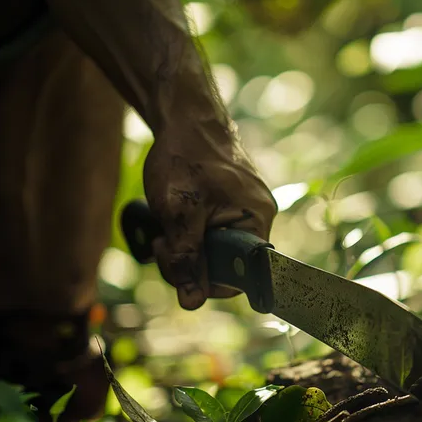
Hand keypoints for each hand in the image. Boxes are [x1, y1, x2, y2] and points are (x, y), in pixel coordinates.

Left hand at [143, 129, 276, 309]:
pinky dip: (191, 231)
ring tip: (164, 227)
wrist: (185, 118)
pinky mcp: (233, 204)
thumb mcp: (178, 213)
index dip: (206, 279)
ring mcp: (246, 210)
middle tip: (161, 242)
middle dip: (189, 261)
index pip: (240, 276)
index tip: (178, 261)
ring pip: (215, 250)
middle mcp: (259, 217)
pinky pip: (214, 233)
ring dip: (186, 246)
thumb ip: (186, 258)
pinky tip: (175, 217)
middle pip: (226, 266)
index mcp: (257, 220)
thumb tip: (191, 303)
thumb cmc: (184, 158)